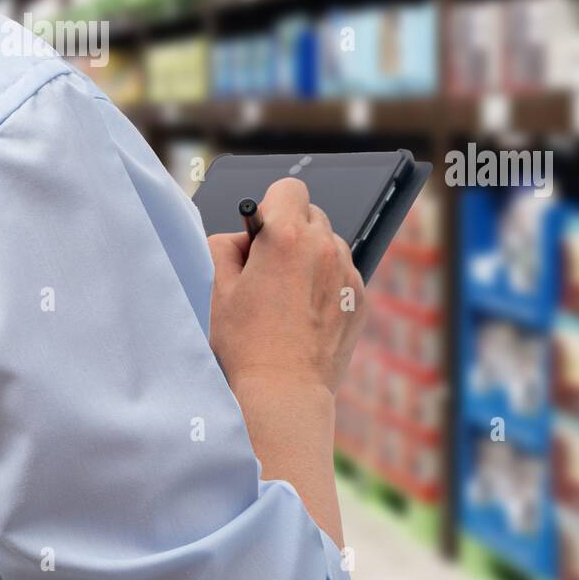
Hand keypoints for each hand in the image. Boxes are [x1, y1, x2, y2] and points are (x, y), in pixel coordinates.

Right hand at [207, 177, 366, 396]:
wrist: (283, 391)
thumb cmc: (245, 343)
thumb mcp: (218, 288)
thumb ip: (227, 247)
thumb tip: (241, 238)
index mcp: (286, 236)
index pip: (289, 188)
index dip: (271, 205)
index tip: (262, 228)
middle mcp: (323, 247)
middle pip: (312, 214)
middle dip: (291, 231)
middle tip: (269, 265)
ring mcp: (347, 273)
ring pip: (330, 245)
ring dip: (312, 257)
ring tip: (288, 296)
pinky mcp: (360, 299)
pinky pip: (344, 275)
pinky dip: (327, 284)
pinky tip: (307, 313)